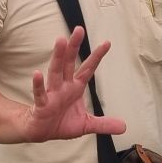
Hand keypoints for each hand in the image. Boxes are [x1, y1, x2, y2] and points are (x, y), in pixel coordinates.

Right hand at [23, 26, 126, 141]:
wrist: (41, 132)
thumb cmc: (62, 123)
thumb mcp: (86, 125)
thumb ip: (104, 124)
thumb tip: (124, 127)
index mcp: (75, 88)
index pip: (88, 68)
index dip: (97, 56)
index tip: (107, 43)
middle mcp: (64, 86)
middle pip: (69, 62)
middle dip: (74, 46)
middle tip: (79, 29)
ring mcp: (52, 93)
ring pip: (55, 72)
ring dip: (58, 56)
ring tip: (61, 41)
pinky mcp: (42, 104)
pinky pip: (40, 93)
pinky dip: (38, 84)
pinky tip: (38, 73)